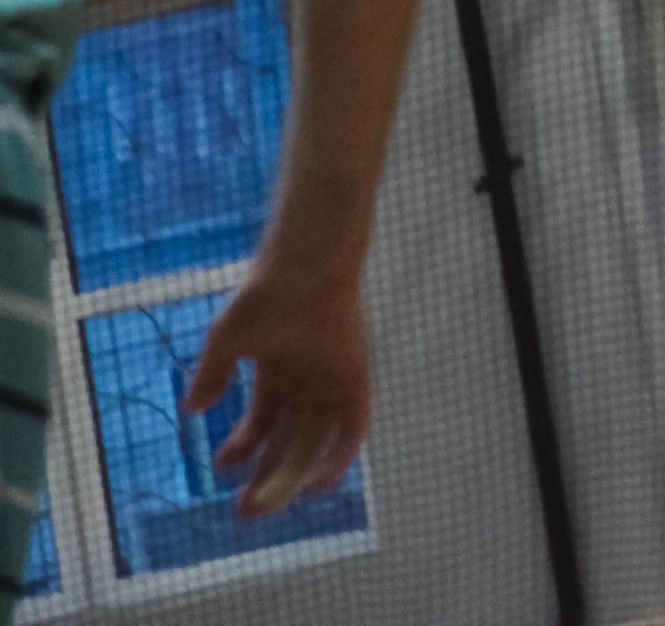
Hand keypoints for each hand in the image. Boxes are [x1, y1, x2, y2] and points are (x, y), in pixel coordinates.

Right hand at [187, 269, 370, 519]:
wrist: (307, 266)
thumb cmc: (265, 295)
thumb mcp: (228, 339)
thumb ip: (212, 374)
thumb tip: (193, 410)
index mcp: (276, 375)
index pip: (261, 424)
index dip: (242, 448)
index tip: (220, 467)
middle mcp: (306, 384)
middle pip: (288, 443)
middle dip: (266, 478)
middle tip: (244, 512)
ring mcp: (332, 383)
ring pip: (315, 443)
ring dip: (294, 476)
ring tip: (268, 503)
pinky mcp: (357, 380)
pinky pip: (352, 428)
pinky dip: (338, 456)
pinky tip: (315, 482)